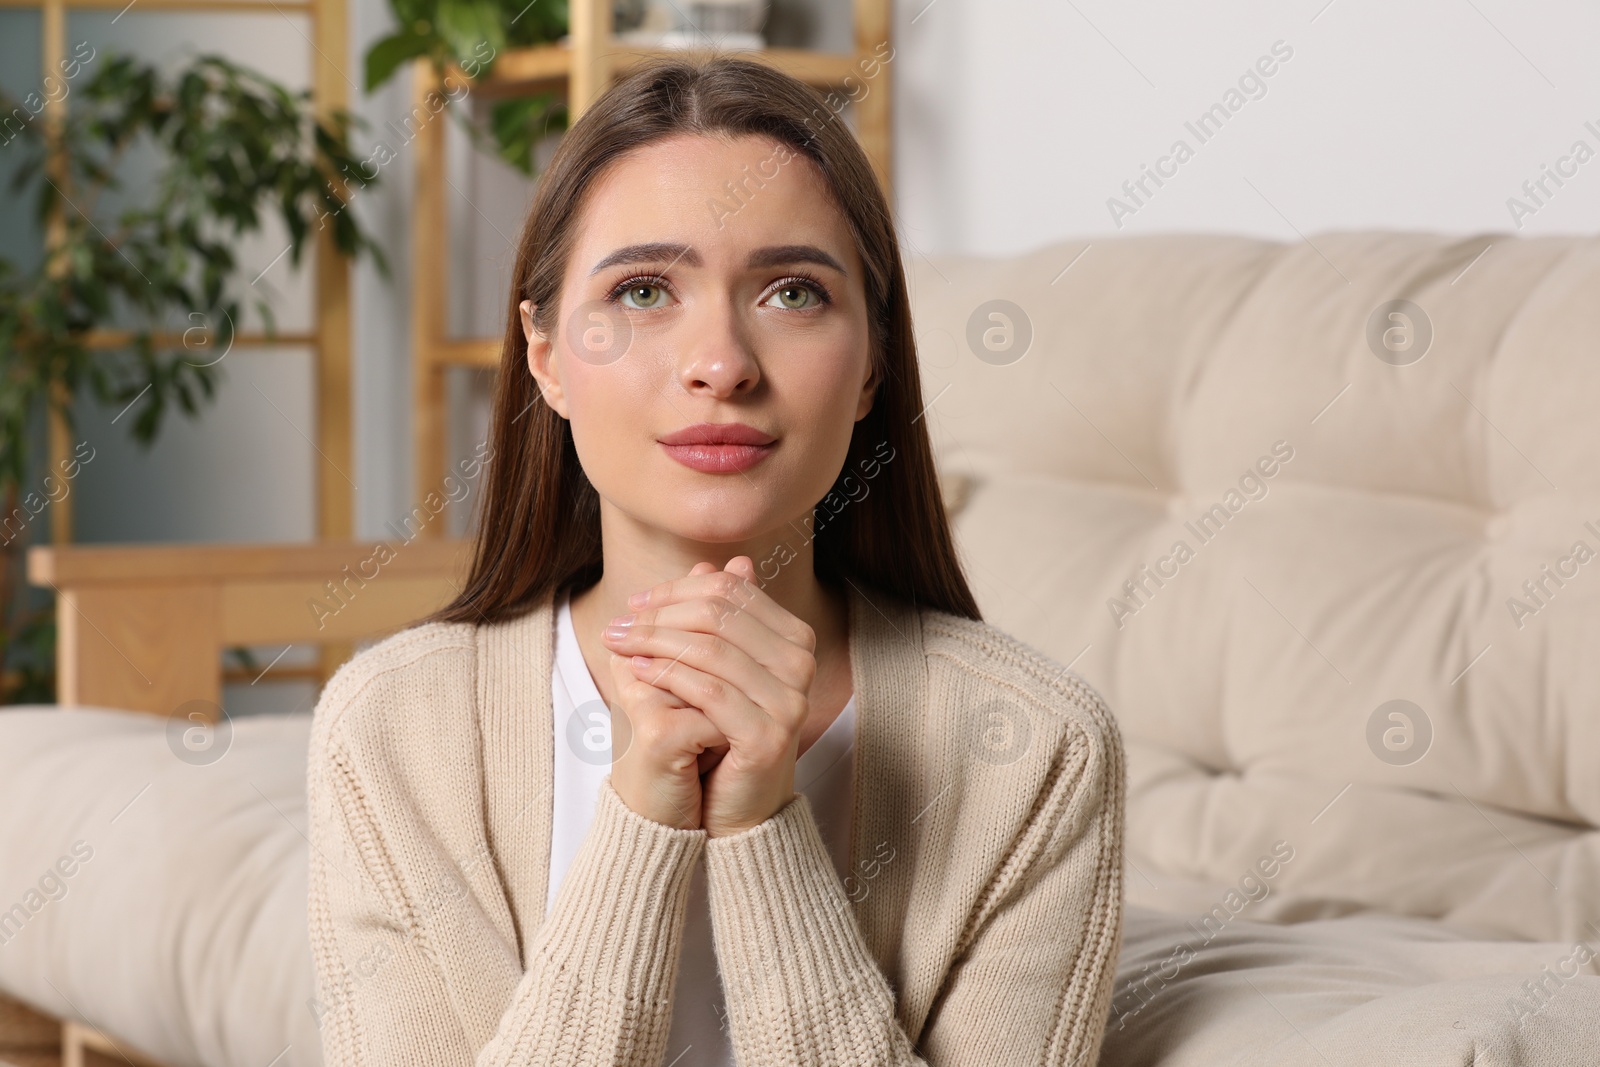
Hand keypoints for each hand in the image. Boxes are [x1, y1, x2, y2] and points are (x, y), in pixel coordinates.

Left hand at [600, 557, 816, 836]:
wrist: (737, 808)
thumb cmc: (723, 733)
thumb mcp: (716, 668)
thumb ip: (717, 619)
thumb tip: (709, 563)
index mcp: (795, 639)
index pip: (730, 592)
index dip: (677, 590)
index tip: (636, 602)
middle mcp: (802, 664)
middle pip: (719, 615)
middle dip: (660, 614)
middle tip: (618, 623)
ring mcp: (791, 701)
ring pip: (710, 649)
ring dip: (653, 640)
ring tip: (616, 642)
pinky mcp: (770, 736)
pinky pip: (709, 690)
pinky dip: (666, 675)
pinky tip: (635, 671)